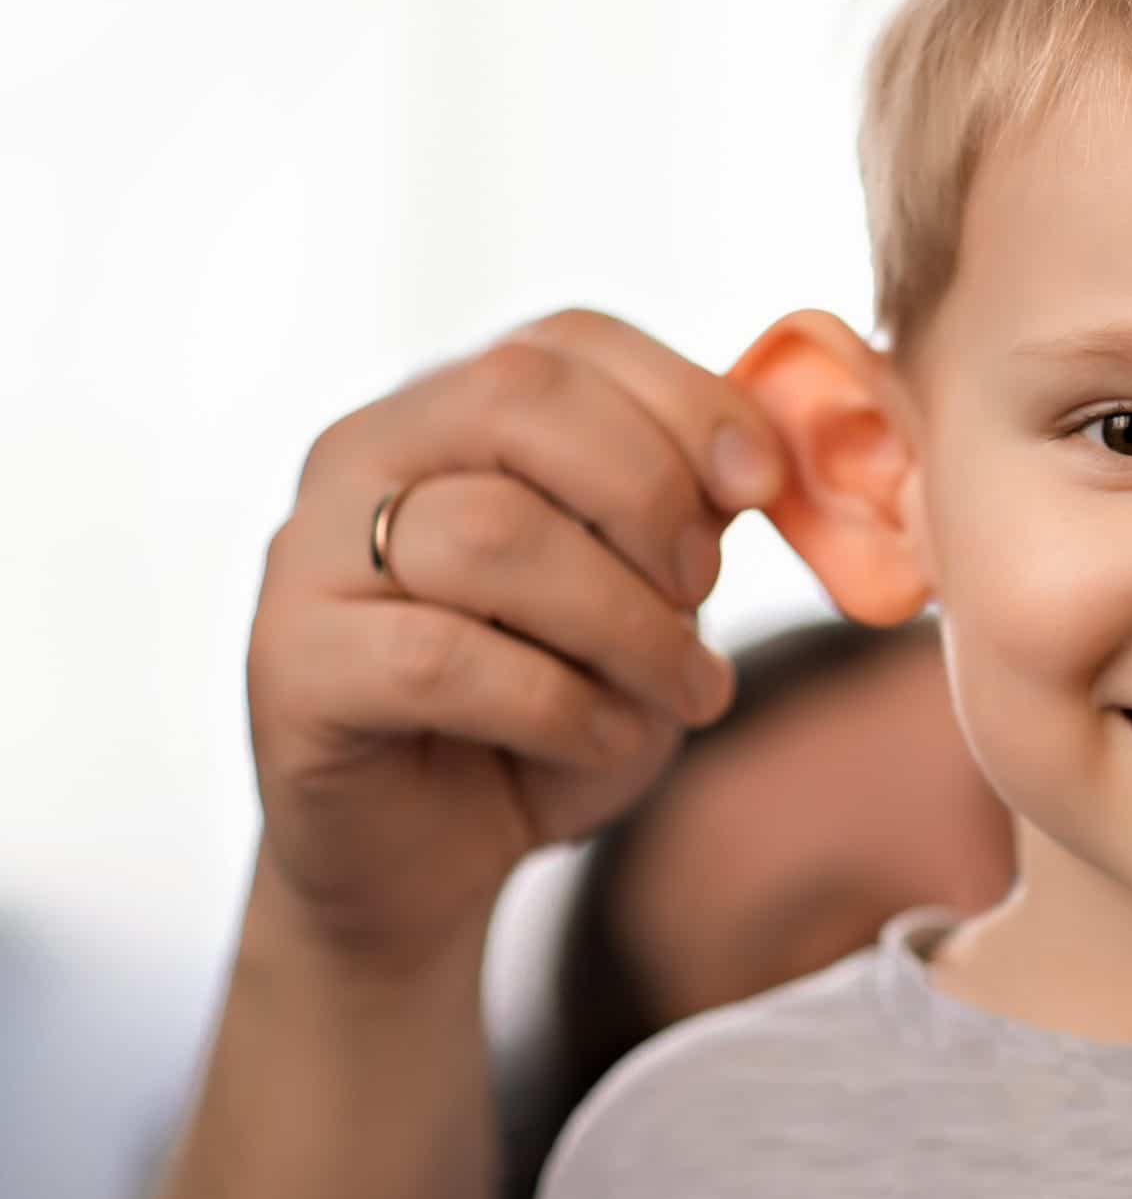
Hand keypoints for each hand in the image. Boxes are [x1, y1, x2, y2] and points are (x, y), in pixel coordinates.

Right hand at [245, 308, 785, 964]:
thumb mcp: (650, 596)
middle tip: (701, 591)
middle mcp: (365, 453)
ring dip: (627, 625)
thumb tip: (772, 452)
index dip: (686, 399)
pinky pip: (440, 659)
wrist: (432, 857)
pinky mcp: (291, 665)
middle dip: (650, 495)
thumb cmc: (553, 708)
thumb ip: (694, 509)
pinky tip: (601, 737)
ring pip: (490, 534)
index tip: (763, 486)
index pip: (569, 341)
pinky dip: (558, 706)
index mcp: (453, 409)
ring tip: (685, 690)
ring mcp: (312, 554)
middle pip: (518, 399)